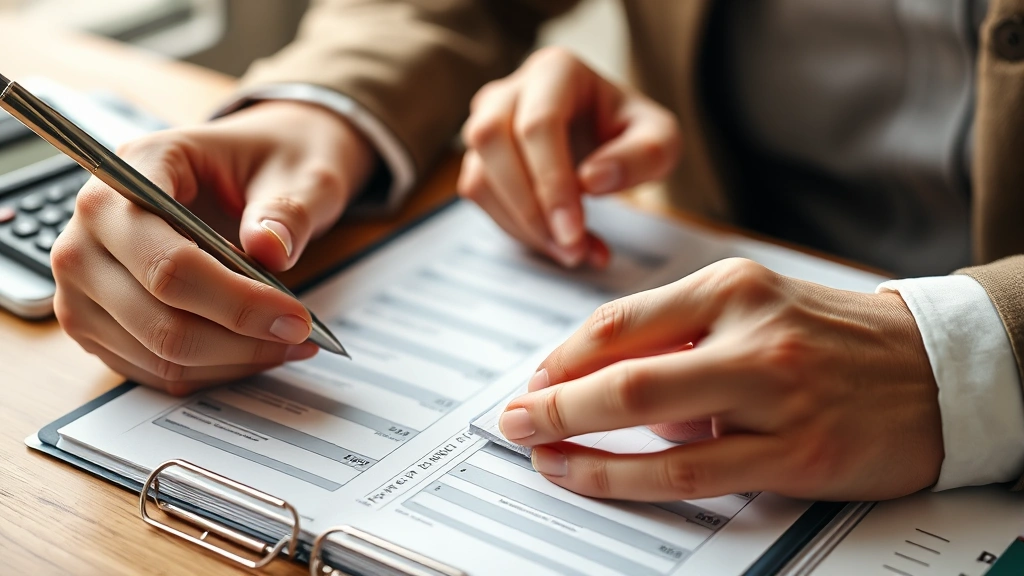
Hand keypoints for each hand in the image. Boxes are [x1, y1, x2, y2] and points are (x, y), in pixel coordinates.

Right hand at [52, 101, 374, 394]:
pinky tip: (257, 349)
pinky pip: (153, 368)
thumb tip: (271, 247)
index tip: (297, 317)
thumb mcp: (300, 171)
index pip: (170, 262)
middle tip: (303, 335)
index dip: (237, 301)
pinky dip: (213, 369)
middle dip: (242, 339)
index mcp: (133, 173)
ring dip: (233, 360)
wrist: (246, 167)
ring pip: (158, 353)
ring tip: (289, 341)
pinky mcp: (94, 320)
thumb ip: (290, 208)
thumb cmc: (269, 161)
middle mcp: (89, 228)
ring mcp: (82, 280)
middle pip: (160, 317)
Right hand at [458, 47, 680, 267]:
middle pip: (494, 142)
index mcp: (557, 71)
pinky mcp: (479, 156)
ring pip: (478, 176)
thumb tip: (591, 181)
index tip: (574, 231)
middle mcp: (511, 90)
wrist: (607, 136)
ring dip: (521, 226)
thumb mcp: (660, 140)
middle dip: (529, 208)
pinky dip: (515, 229)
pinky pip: (479, 196)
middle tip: (571, 250)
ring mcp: (486, 121)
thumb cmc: (631, 132)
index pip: (539, 124)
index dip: (552, 182)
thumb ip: (642, 155)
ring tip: (573, 252)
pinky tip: (557, 244)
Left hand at [498, 259, 942, 500]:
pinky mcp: (795, 453)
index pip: (622, 320)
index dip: (563, 356)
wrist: (936, 370)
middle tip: (511, 418)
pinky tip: (591, 477)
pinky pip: (692, 473)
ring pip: (649, 418)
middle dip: (551, 399)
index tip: (533, 379)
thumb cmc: (833, 339)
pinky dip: (627, 478)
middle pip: (622, 369)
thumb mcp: (759, 308)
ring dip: (576, 439)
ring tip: (538, 451)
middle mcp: (752, 331)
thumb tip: (608, 387)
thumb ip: (684, 338)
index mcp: (734, 286)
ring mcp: (775, 394)